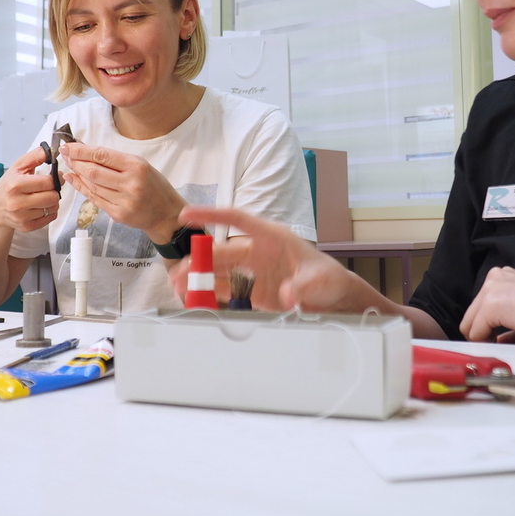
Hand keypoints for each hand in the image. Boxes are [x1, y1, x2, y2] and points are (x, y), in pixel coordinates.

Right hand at [0, 147, 59, 232]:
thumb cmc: (7, 185)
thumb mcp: (18, 166)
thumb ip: (35, 156)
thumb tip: (50, 150)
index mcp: (15, 185)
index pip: (47, 182)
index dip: (56, 178)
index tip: (55, 176)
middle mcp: (17, 203)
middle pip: (52, 197)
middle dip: (54, 190)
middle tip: (48, 187)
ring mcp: (21, 217)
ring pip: (53, 208)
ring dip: (52, 201)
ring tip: (43, 196)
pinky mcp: (26, 227)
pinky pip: (50, 218)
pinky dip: (50, 211)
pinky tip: (41, 206)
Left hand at [59, 142, 186, 241]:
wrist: (165, 213)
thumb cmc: (154, 185)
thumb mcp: (140, 165)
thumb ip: (114, 159)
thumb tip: (85, 149)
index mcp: (136, 167)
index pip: (102, 155)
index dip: (81, 150)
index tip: (68, 145)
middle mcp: (130, 184)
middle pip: (93, 171)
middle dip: (75, 161)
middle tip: (65, 154)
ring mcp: (124, 201)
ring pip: (92, 185)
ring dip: (77, 174)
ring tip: (69, 165)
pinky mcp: (118, 214)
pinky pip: (95, 199)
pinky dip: (82, 188)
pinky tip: (75, 180)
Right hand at [172, 206, 378, 312]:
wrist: (335, 300)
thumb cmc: (330, 280)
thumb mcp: (321, 280)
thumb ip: (305, 285)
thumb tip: (287, 294)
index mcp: (272, 237)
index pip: (237, 220)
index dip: (212, 215)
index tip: (187, 214)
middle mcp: (258, 252)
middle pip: (222, 252)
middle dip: (198, 261)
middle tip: (180, 274)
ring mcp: (253, 272)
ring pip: (219, 272)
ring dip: (199, 279)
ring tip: (180, 289)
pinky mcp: (252, 292)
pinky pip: (226, 291)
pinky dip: (210, 295)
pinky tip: (196, 301)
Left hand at [459, 266, 514, 342]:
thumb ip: (508, 328)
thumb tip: (497, 341)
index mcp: (503, 277)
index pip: (480, 307)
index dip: (486, 327)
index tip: (496, 339)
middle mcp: (494, 278)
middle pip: (471, 315)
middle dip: (481, 334)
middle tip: (497, 347)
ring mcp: (491, 290)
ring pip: (470, 325)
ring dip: (483, 339)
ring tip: (502, 346)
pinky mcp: (491, 305)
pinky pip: (475, 333)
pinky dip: (485, 343)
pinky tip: (502, 345)